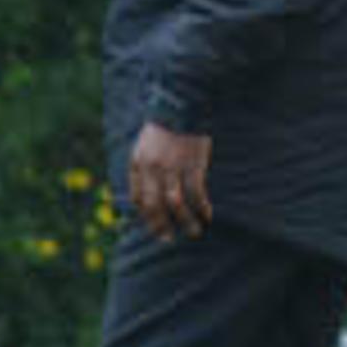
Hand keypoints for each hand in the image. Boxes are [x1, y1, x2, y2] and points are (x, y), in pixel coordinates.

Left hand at [127, 121, 212, 241]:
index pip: (139, 199)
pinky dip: (202, 205)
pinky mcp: (194, 162)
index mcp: (139, 164)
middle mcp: (153, 168)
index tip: (157, 229)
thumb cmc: (163, 131)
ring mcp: (174, 166)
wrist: (181, 106)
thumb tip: (141, 201)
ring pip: (176, 202)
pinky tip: (208, 215)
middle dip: (162, 226)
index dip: (147, 217)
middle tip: (169, 240)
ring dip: (185, 221)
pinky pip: (197, 190)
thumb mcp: (143, 148)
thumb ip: (141, 171)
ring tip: (194, 233)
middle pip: (155, 205)